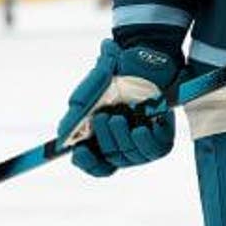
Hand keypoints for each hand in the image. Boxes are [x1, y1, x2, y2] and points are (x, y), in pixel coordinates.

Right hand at [56, 38, 180, 176]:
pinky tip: (141, 128)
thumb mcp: (92, 88)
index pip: (94, 164)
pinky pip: (153, 150)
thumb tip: (63, 133)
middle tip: (102, 117)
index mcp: (102, 137)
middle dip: (104, 139)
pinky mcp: (162, 139)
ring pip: (130, 156)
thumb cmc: (116, 76)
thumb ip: (77, 110)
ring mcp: (142, 143)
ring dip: (121, 138)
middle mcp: (122, 143)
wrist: (144, 61)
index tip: (79, 151)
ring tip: (119, 117)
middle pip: (110, 159)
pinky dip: (145, 141)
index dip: (86, 162)